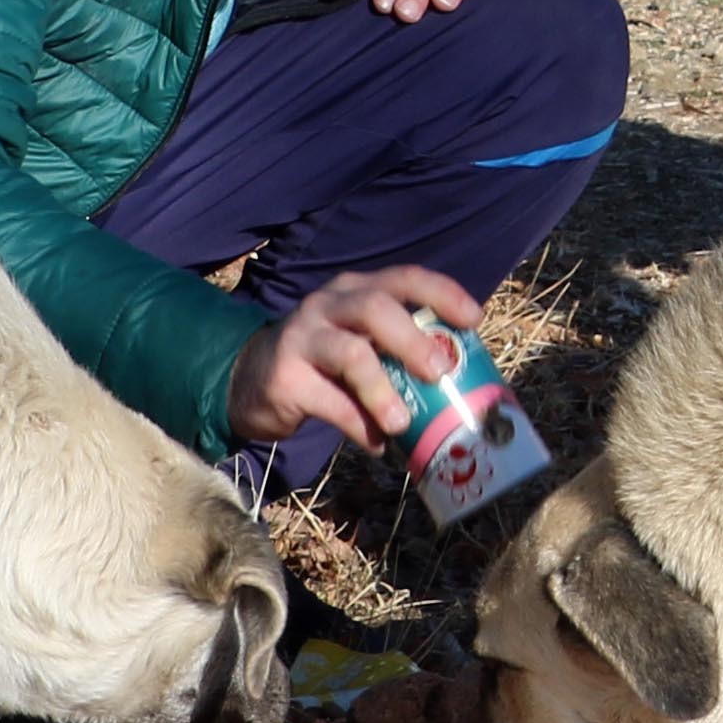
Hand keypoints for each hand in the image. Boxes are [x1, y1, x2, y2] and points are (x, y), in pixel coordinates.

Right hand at [229, 265, 475, 450]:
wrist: (249, 379)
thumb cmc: (324, 362)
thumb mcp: (358, 342)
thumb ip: (395, 352)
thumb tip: (458, 387)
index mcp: (355, 290)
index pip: (404, 277)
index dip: (442, 293)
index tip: (473, 319)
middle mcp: (328, 305)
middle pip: (376, 308)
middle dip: (413, 341)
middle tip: (439, 373)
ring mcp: (303, 338)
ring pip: (351, 354)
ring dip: (384, 392)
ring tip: (403, 424)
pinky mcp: (285, 378)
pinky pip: (331, 403)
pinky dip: (360, 427)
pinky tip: (378, 445)